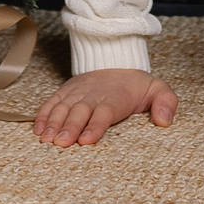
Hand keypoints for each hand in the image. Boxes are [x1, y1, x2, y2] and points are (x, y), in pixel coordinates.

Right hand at [30, 68, 176, 146]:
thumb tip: (164, 120)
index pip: (104, 112)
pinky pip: (52, 103)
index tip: (86, 140)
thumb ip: (166, 102)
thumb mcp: (158, 89)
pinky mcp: (65, 92)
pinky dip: (43, 115)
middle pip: (80, 111)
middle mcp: (93, 95)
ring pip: (63, 107)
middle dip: (69, 128)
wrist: (116, 60)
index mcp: (115, 98)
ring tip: (46, 139)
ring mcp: (77, 93)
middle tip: (61, 143)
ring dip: (53, 123)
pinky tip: (38, 129)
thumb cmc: (136, 85)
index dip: (95, 126)